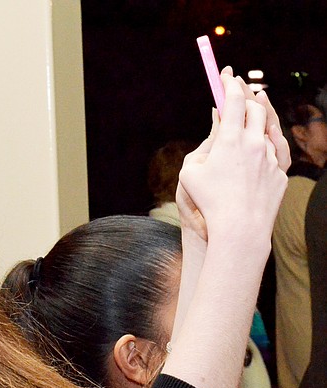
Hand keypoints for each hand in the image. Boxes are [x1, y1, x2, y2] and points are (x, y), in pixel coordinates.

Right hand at [178, 71, 286, 248]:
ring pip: (269, 126)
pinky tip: (268, 134)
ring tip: (254, 106)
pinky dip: (270, 138)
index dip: (229, 83)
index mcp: (229, 140)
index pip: (233, 100)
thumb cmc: (208, 202)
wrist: (240, 228)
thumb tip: (216, 125)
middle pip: (255, 108)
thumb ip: (203, 144)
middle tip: (238, 90)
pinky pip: (278, 148)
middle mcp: (254, 143)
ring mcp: (270, 157)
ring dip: (260, 114)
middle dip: (246, 95)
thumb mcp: (191, 171)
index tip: (226, 74)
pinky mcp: (280, 172)